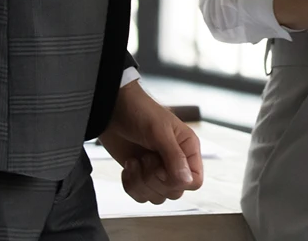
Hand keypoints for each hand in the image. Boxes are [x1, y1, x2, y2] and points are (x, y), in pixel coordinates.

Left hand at [98, 80, 202, 203]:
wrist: (112, 110)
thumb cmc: (140, 112)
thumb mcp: (159, 131)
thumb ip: (174, 157)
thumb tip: (187, 181)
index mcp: (187, 150)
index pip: (194, 182)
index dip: (177, 181)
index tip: (161, 165)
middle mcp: (176, 163)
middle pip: (174, 192)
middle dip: (154, 179)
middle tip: (144, 157)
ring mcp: (157, 171)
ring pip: (157, 197)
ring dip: (140, 182)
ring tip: (134, 161)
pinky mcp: (141, 176)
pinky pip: (141, 196)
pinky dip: (131, 185)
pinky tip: (128, 166)